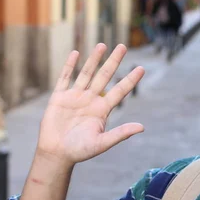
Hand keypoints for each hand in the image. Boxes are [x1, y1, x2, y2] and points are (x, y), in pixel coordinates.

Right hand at [36, 43, 144, 165]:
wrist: (57, 154)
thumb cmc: (80, 151)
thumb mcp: (103, 143)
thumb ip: (121, 133)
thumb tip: (142, 127)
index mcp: (103, 110)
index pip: (120, 91)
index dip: (130, 80)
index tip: (141, 68)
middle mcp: (91, 100)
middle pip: (105, 76)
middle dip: (114, 61)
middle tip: (123, 46)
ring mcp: (75, 97)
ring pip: (86, 74)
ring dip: (94, 59)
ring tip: (103, 45)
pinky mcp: (59, 98)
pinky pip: (65, 78)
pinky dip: (70, 66)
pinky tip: (76, 53)